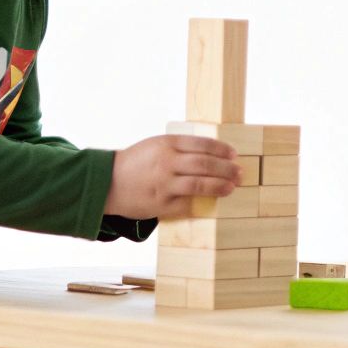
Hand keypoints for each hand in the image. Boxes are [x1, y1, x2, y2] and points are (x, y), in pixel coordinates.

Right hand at [104, 135, 240, 219]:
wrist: (108, 182)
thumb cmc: (136, 162)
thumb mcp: (155, 145)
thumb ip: (180, 148)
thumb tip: (211, 154)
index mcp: (167, 144)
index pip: (202, 144)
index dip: (222, 150)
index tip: (234, 155)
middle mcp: (167, 162)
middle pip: (205, 164)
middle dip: (226, 169)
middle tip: (239, 172)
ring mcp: (164, 184)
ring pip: (200, 184)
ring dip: (220, 186)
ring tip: (232, 187)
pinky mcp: (161, 204)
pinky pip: (187, 204)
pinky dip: (201, 203)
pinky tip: (212, 202)